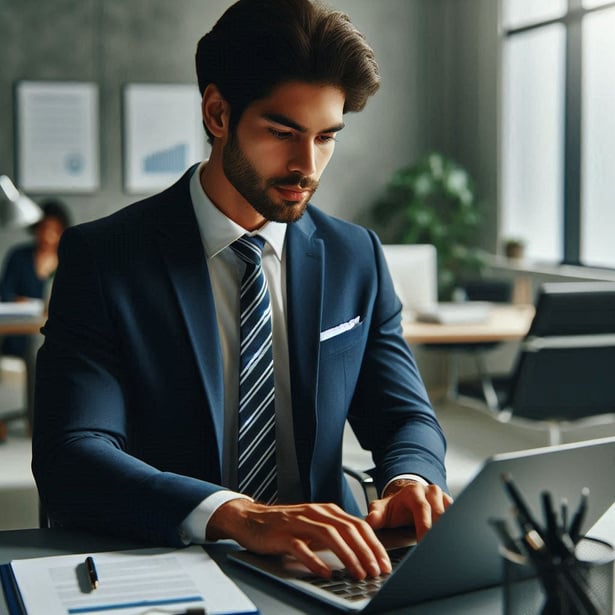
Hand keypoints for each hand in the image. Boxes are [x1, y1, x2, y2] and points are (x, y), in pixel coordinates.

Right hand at [207, 499, 391, 578]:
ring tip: (357, 573)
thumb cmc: (285, 525)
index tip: (384, 563)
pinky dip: (316, 560)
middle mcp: (316, 513)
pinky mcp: (283, 534)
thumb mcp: (314, 526)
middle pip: (348, 530)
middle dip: (366, 552)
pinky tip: (325, 573)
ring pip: (330, 536)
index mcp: (327, 511)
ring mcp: (299, 522)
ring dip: (347, 556)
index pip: (358, 525)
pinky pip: (302, 547)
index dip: (374, 544)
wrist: (251, 519)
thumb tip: (362, 552)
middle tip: (376, 571)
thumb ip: (336, 534)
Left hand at [365, 480, 452, 540]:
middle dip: (439, 532)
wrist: (407, 497)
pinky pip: (457, 517)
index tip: (424, 542)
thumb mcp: (382, 508)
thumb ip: (375, 514)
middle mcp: (430, 492)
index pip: (422, 508)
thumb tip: (371, 520)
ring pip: (451, 515)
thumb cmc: (395, 506)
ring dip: (448, 531)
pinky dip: (454, 530)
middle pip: (440, 513)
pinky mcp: (451, 505)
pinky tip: (452, 543)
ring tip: (446, 548)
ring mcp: (443, 497)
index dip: (424, 526)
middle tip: (436, 550)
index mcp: (413, 492)